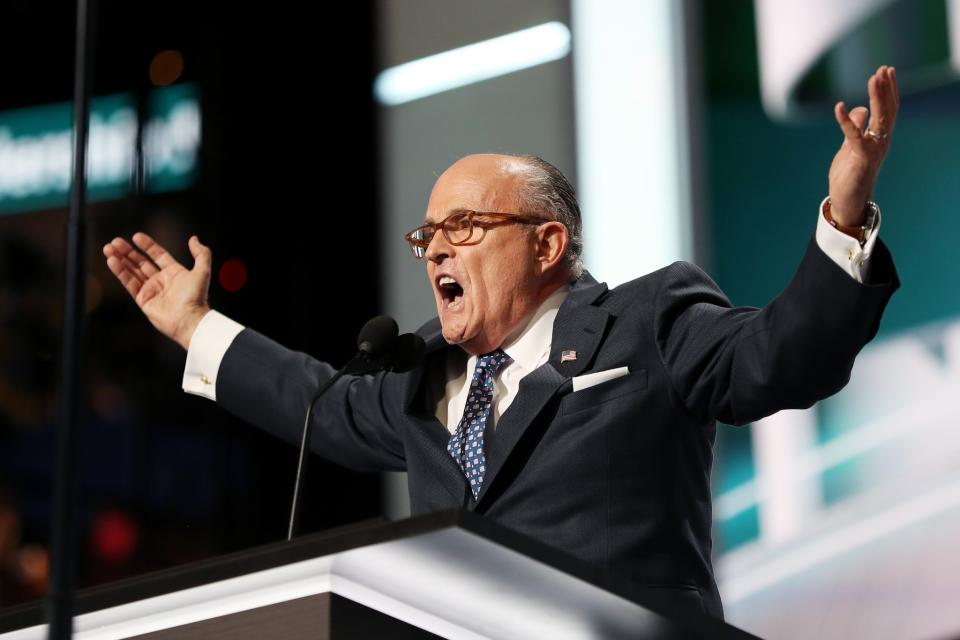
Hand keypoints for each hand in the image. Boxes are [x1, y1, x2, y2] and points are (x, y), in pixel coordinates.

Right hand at [103, 233, 211, 349]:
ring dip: (120, 259)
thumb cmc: (197, 297)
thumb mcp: (203, 271)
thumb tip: (193, 238)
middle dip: (128, 251)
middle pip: (141, 262)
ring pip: (132, 271)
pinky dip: (120, 272)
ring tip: (108, 248)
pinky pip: (129, 283)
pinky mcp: (143, 300)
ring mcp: (151, 290)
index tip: (136, 236)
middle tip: (115, 241)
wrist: (189, 320)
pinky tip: (112, 261)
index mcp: (174, 272)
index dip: (147, 245)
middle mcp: (161, 280)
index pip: (158, 255)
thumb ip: (201, 253)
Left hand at [828, 65, 898, 225]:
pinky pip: (853, 135)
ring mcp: (872, 150)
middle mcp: (881, 142)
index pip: (889, 109)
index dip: (889, 90)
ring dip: (877, 97)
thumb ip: (856, 127)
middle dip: (886, 88)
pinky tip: (839, 106)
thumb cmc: (850, 174)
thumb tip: (858, 109)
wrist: (848, 200)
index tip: (886, 71)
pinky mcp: (859, 158)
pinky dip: (846, 120)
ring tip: (874, 77)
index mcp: (880, 138)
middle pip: (888, 110)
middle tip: (884, 68)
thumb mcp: (851, 146)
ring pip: (879, 118)